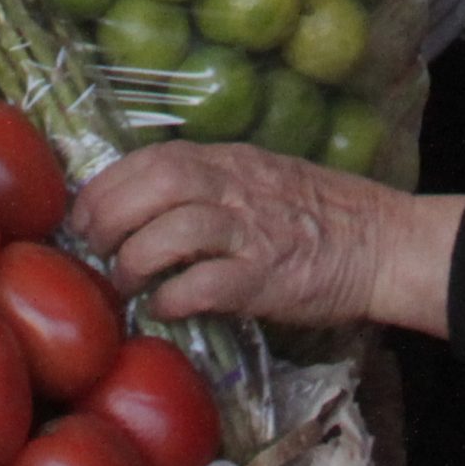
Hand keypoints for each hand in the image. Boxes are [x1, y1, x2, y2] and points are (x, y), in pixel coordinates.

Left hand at [71, 142, 464, 336]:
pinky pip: (208, 283)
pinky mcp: (268, 276)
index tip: (83, 213)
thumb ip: (210, 184)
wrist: (381, 241)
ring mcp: (253, 230)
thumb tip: (146, 203)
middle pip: (156, 184)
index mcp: (231, 161)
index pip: (154, 158)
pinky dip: (175, 295)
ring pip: (175, 229)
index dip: (109, 184)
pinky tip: (164, 307)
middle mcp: (237, 186)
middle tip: (95, 247)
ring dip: (137, 258)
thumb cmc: (318, 214)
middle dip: (111, 215)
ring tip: (126, 283)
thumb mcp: (259, 178)